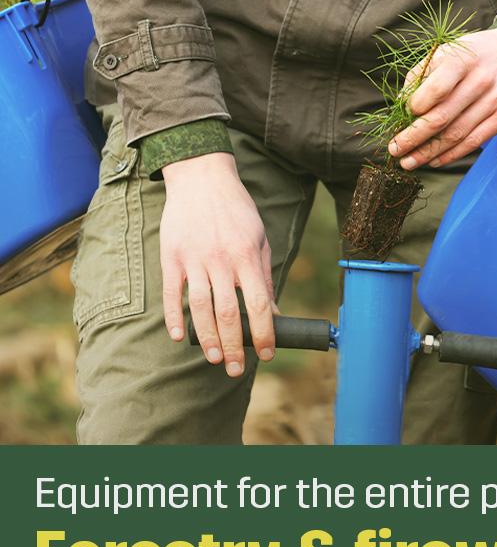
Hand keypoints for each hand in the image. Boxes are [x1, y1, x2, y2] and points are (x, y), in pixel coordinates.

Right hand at [160, 152, 276, 376]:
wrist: (202, 178)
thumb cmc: (237, 210)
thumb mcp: (260, 238)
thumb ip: (264, 276)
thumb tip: (274, 311)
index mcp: (247, 255)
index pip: (259, 303)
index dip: (265, 332)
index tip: (268, 352)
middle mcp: (221, 260)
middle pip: (229, 312)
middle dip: (234, 346)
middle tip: (235, 368)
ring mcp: (193, 259)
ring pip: (199, 308)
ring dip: (206, 337)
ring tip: (213, 358)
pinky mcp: (171, 257)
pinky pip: (171, 294)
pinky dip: (173, 317)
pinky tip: (178, 336)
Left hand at [388, 28, 496, 168]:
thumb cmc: (481, 54)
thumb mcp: (452, 50)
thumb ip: (424, 72)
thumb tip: (402, 102)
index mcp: (462, 61)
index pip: (434, 91)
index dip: (414, 108)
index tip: (402, 117)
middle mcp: (480, 81)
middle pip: (441, 118)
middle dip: (413, 138)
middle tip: (395, 149)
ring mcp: (495, 102)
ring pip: (456, 135)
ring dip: (428, 152)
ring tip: (409, 161)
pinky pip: (473, 142)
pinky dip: (451, 154)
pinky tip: (434, 160)